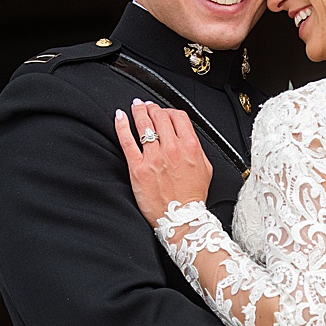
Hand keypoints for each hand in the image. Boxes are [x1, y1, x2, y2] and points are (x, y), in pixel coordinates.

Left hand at [114, 100, 213, 226]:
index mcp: (190, 146)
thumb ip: (196, 149)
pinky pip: (127, 140)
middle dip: (152, 108)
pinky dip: (122, 125)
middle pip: (160, 117)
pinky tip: (120, 117)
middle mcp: (172, 149)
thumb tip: (188, 137)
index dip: (169, 110)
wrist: (181, 219)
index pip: (178, 116)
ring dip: (138, 111)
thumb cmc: (192, 196)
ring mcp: (154, 157)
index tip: (163, 111)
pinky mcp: (138, 168)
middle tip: (146, 106)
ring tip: (135, 107)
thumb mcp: (205, 168)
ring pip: (144, 124)